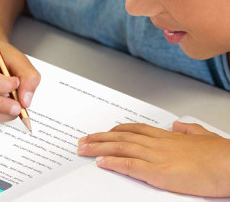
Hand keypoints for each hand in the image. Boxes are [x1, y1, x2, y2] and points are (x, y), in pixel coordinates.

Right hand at [0, 43, 39, 123]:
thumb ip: (28, 77)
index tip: (16, 84)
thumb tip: (25, 101)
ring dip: (1, 114)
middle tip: (18, 107)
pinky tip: (3, 108)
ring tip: (14, 108)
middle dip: (1, 106)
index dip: (5, 86)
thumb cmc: (1, 58)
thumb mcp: (18, 59)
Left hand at [77, 121, 229, 196]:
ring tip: (83, 149)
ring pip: (120, 149)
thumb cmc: (221, 154)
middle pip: (121, 137)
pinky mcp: (159, 173)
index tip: (102, 132)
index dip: (115, 131)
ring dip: (98, 148)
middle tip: (82, 140)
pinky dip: (113, 163)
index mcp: (167, 136)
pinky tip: (100, 162)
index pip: (134, 129)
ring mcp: (156, 157)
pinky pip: (130, 166)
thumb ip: (188, 130)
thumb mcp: (203, 136)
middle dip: (99, 138)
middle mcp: (157, 143)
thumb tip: (178, 125)